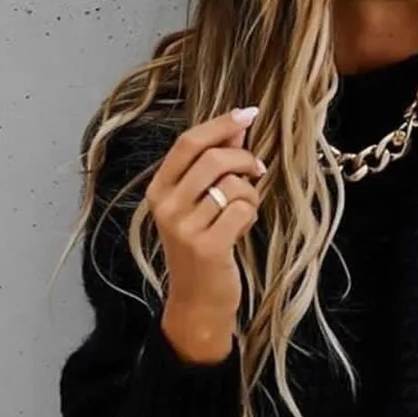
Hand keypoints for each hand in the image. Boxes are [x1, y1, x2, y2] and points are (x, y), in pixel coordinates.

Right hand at [145, 107, 265, 361]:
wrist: (197, 303)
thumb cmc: (203, 251)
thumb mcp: (200, 207)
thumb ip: (214, 168)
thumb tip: (238, 128)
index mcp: (159, 191)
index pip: (188, 143)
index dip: (220, 125)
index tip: (248, 113)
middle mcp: (166, 206)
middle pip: (213, 159)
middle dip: (244, 160)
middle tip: (258, 171)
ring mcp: (184, 228)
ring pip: (232, 186)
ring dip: (250, 195)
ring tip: (245, 211)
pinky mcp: (207, 247)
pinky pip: (242, 210)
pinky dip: (251, 215)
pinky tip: (242, 229)